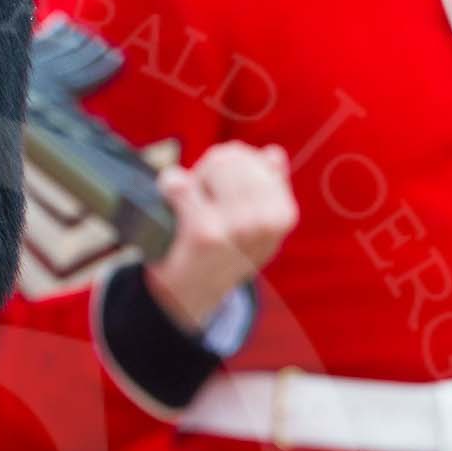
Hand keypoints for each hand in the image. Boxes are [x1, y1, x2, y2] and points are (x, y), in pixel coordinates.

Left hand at [143, 141, 298, 331]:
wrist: (193, 295)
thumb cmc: (224, 252)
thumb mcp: (257, 224)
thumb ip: (269, 187)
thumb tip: (273, 154)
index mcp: (283, 214)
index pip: (260, 157)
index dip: (236, 166)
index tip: (223, 191)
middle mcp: (266, 221)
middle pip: (233, 157)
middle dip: (212, 170)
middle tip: (201, 198)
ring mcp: (237, 227)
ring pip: (213, 164)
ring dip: (194, 178)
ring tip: (189, 203)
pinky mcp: (203, 232)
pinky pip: (179, 183)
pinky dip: (168, 185)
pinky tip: (169, 197)